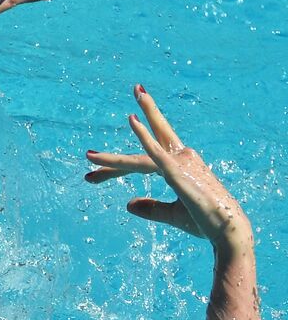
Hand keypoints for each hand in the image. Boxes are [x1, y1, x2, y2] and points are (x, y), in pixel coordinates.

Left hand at [85, 86, 251, 252]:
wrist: (228, 232)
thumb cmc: (205, 222)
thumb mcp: (172, 215)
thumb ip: (150, 208)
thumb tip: (128, 204)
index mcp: (181, 167)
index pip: (144, 159)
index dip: (115, 166)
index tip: (90, 176)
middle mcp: (182, 159)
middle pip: (151, 140)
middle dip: (146, 113)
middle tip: (137, 87)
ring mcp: (181, 164)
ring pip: (143, 152)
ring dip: (119, 149)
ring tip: (117, 114)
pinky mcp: (178, 172)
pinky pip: (155, 152)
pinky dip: (144, 136)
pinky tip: (132, 120)